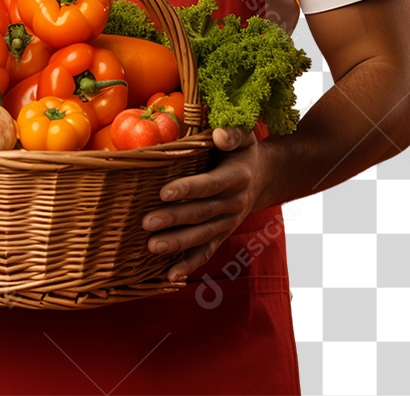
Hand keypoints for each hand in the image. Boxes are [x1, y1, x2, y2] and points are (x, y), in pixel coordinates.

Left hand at [141, 126, 264, 283]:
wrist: (263, 178)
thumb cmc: (243, 151)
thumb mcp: (245, 136)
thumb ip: (233, 133)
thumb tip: (218, 136)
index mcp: (237, 177)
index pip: (210, 184)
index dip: (188, 189)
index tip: (163, 192)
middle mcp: (234, 203)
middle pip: (201, 213)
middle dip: (173, 219)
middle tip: (146, 222)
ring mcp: (228, 222)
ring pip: (201, 236)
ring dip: (177, 243)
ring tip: (152, 247)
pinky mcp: (222, 235)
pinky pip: (206, 251)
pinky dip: (189, 265)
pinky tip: (170, 277)